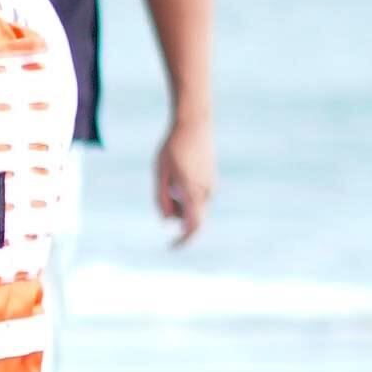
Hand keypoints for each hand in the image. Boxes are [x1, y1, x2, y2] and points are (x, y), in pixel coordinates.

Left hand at [153, 113, 214, 243]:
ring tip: (170, 173)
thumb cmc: (172, 147)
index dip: (183, 241)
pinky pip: (196, 196)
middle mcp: (205, 191)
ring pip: (192, 205)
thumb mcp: (160, 173)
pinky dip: (184, 194)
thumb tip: (167, 221)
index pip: (193, 226)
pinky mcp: (211, 179)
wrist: (194, 123)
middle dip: (174, 213)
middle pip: (188, 216)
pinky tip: (178, 172)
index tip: (171, 247)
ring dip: (178, 201)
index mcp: (192, 191)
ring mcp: (210, 185)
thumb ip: (162, 198)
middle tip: (164, 188)